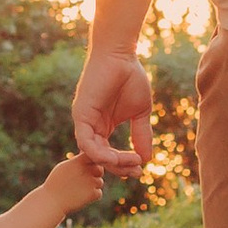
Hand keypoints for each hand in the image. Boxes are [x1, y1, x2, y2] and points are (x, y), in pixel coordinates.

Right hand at [52, 152, 106, 212]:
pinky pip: (98, 193)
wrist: (51, 201)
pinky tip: (81, 197)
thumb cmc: (56, 183)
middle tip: (85, 180)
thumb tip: (87, 156)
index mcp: (78, 162)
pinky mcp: (92, 194)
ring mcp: (90, 182)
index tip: (86, 167)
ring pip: (99, 182)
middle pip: (100, 170)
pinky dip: (92, 196)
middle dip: (95, 174)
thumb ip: (76, 162)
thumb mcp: (63, 167)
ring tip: (78, 190)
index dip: (92, 162)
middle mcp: (86, 170)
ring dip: (93, 186)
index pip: (92, 157)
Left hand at [73, 45, 154, 177]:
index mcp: (103, 126)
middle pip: (100, 158)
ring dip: (112, 163)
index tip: (141, 170)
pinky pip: (86, 142)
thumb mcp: (140, 112)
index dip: (123, 166)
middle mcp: (92, 126)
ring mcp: (85, 121)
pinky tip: (117, 156)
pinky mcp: (81, 114)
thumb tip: (146, 159)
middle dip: (119, 168)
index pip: (109, 155)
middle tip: (137, 172)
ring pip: (93, 154)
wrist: (121, 55)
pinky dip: (100, 153)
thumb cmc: (130, 77)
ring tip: (132, 163)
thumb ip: (141, 134)